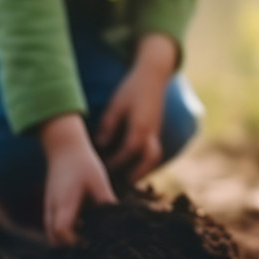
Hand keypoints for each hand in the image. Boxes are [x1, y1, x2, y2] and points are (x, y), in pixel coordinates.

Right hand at [38, 113, 116, 246]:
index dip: (73, 242)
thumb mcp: (99, 181)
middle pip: (53, 238)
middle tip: (89, 245)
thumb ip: (106, 201)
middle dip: (68, 247)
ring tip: (86, 236)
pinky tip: (82, 224)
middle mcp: (53, 207)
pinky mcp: (51, 203)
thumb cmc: (83, 163)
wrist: (64, 147)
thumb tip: (118, 220)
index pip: (61, 231)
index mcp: (64, 203)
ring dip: (66, 238)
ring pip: (51, 232)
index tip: (89, 244)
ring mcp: (49, 206)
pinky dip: (63, 230)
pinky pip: (53, 224)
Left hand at [96, 34, 175, 182]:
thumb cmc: (131, 89)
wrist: (153, 75)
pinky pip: (153, 149)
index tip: (102, 170)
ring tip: (128, 178)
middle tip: (123, 184)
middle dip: (137, 173)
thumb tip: (100, 145)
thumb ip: (108, 126)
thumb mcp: (116, 105)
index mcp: (141, 126)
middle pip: (150, 159)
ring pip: (154, 156)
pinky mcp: (157, 129)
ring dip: (143, 168)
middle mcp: (152, 131)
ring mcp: (157, 130)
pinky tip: (132, 163)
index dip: (115, 162)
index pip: (128, 151)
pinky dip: (144, 159)